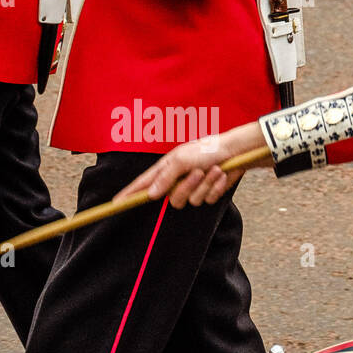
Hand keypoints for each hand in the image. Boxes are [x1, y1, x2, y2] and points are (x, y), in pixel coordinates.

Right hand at [116, 122, 268, 208]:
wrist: (235, 152)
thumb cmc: (207, 149)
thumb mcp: (182, 159)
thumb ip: (165, 177)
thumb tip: (150, 195)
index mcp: (167, 169)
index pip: (143, 184)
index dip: (129, 194)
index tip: (116, 203)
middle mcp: (177, 180)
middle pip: (173, 200)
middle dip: (188, 187)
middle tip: (198, 171)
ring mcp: (194, 187)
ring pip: (193, 201)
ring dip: (205, 185)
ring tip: (213, 169)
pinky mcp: (209, 192)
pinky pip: (208, 200)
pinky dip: (216, 188)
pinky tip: (221, 175)